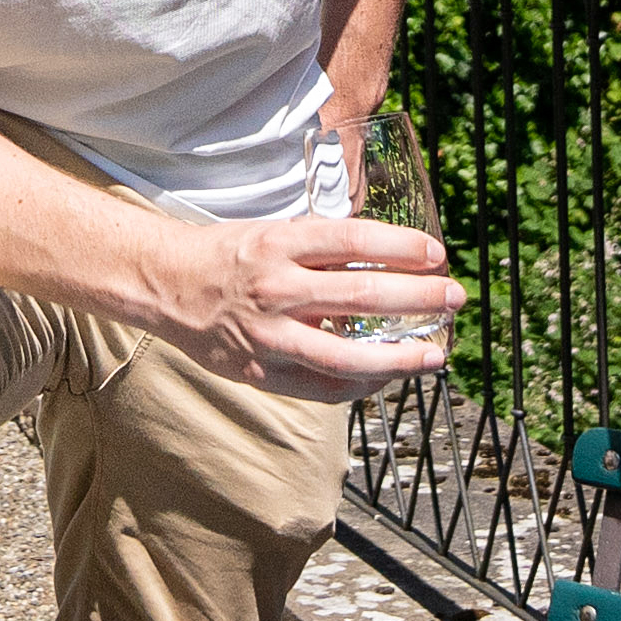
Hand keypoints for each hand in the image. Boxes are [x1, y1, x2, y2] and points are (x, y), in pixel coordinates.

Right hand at [152, 208, 459, 398]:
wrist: (167, 285)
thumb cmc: (230, 256)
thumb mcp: (275, 234)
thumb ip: (324, 249)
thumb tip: (389, 258)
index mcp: (279, 244)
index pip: (353, 240)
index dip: (401, 248)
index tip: (436, 254)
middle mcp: (274, 288)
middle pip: (360, 296)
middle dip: (417, 300)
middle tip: (453, 298)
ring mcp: (267, 336)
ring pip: (345, 355)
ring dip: (399, 358)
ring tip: (435, 356)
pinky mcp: (260, 372)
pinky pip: (322, 386)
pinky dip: (360, 384)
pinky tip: (386, 376)